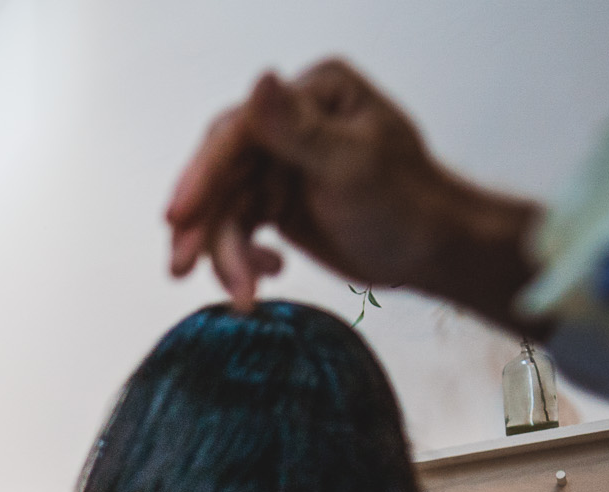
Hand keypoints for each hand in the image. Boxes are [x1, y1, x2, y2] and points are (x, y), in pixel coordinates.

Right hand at [166, 59, 542, 329]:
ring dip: (224, 255)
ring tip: (242, 294)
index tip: (179, 217)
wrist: (429, 252)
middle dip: (203, 226)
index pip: (238, 130)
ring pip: (223, 209)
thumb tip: (259, 81)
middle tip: (181, 268)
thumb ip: (296, 128)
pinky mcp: (272, 201)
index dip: (202, 174)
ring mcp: (277, 163)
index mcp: (313, 95)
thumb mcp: (349, 163)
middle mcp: (288, 122)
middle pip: (220, 173)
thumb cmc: (407, 203)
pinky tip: (266, 276)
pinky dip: (241, 259)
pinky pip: (235, 230)